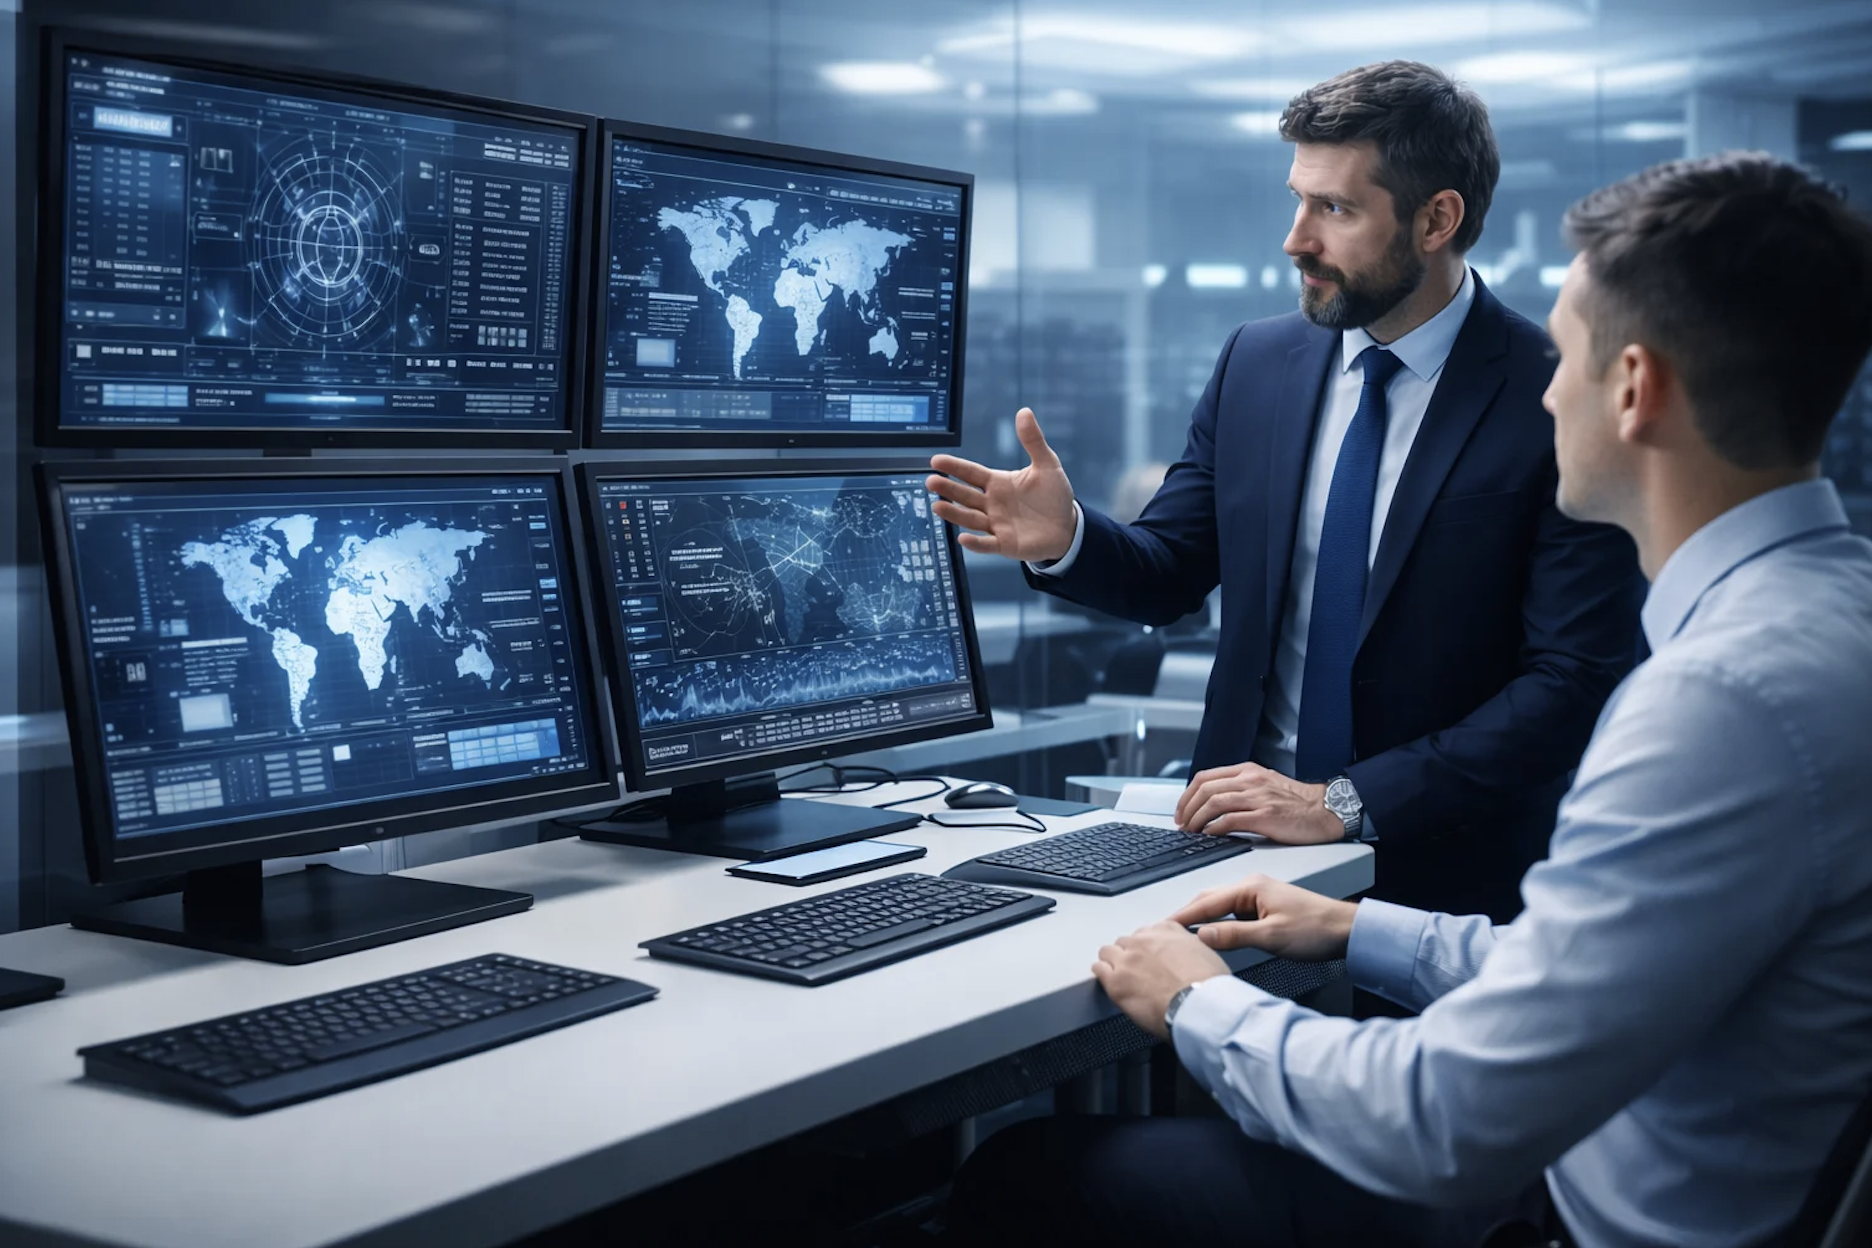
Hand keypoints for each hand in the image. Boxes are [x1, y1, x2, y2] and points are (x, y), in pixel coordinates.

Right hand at [927, 408, 1077, 562]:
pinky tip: (964, 538)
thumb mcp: (1047, 464)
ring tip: (938, 507)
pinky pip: (987, 544)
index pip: (972, 473)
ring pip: (970, 518)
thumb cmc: (1054, 496)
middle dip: (948, 488)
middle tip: (931, 481)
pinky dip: (976, 543)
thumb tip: (1024, 412)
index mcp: (998, 483)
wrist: (1068, 527)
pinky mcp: (1005, 544)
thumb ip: (1033, 441)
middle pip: (965, 495)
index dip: (955, 467)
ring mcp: (996, 524)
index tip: (936, 461)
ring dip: (954, 514)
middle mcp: (992, 503)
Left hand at [1092, 920, 1229, 1040]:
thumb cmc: (1208, 987)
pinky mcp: (1115, 981)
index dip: (1149, 947)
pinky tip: (1109, 981)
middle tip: (1138, 970)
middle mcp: (1144, 940)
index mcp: (1167, 930)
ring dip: (1114, 962)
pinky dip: (1103, 973)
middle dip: (1131, 954)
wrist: (1199, 1006)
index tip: (1151, 956)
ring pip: (1109, 952)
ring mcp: (1127, 959)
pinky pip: (1099, 969)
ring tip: (1121, 975)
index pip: (1148, 931)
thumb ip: (1189, 948)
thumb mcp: (1206, 954)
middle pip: (1127, 941)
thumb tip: (1186, 956)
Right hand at [1169, 873, 1357, 962]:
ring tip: (1183, 936)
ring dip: (1202, 920)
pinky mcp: (1264, 908)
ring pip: (1219, 907)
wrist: (1346, 931)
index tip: (1163, 927)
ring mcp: (1257, 896)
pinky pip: (1232, 913)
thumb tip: (1203, 936)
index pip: (1206, 901)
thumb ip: (1234, 936)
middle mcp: (1251, 886)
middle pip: (1209, 900)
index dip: (1183, 916)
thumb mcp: (1272, 936)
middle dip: (1187, 915)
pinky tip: (1213, 936)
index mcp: (1250, 887)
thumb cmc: (1316, 929)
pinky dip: (1217, 923)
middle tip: (1166, 933)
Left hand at [1175, 762, 1342, 843]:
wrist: (1326, 809)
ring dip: (1197, 820)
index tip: (1182, 811)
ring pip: (1214, 803)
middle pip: (1205, 789)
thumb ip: (1241, 788)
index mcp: (1247, 771)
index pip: (1205, 777)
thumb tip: (1212, 803)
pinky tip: (1210, 836)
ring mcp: (1257, 797)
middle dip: (1187, 809)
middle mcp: (1250, 780)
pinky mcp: (1265, 816)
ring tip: (1192, 832)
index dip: (1187, 795)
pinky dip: (1214, 829)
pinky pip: (1230, 820)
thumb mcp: (1265, 784)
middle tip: (1182, 825)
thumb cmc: (1297, 802)